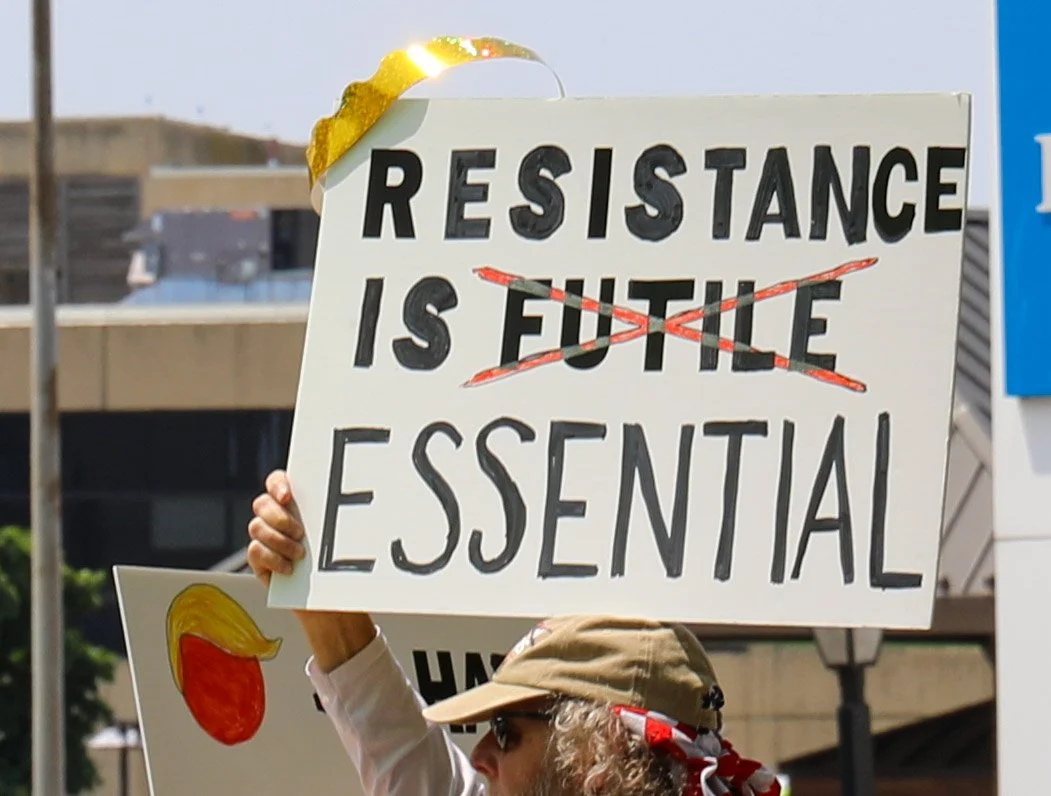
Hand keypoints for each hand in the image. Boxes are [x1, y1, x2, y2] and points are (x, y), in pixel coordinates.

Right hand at [246, 469, 377, 670]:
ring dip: (278, 540)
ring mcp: (265, 538)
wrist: (330, 601)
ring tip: (301, 555)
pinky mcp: (259, 560)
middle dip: (279, 517)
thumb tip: (362, 502)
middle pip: (262, 503)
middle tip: (301, 533)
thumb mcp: (343, 540)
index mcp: (296, 504)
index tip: (288, 497)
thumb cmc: (339, 565)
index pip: (277, 482)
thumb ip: (342, 520)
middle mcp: (276, 518)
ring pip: (256, 527)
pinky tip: (289, 569)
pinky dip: (272, 559)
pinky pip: (255, 551)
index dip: (278, 484)